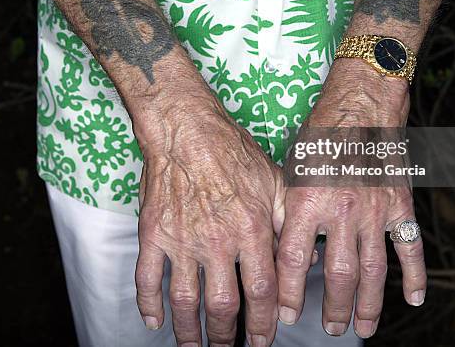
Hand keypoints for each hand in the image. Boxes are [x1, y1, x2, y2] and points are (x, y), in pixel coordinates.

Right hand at [135, 94, 284, 346]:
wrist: (186, 129)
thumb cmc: (231, 150)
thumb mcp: (274, 180)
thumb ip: (290, 221)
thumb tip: (307, 255)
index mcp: (250, 229)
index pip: (261, 292)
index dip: (264, 323)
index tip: (264, 339)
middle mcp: (216, 241)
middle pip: (223, 306)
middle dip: (228, 336)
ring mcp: (181, 239)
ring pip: (185, 302)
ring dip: (190, 332)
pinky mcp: (153, 233)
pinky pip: (147, 278)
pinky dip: (148, 305)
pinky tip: (155, 321)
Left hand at [276, 59, 425, 338]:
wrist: (361, 104)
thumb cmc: (319, 134)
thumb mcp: (291, 168)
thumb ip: (289, 208)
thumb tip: (285, 247)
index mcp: (306, 200)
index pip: (293, 260)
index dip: (287, 293)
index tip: (284, 315)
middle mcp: (340, 210)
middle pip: (337, 275)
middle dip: (332, 308)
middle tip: (328, 328)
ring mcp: (374, 210)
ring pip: (373, 271)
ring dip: (368, 305)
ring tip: (363, 328)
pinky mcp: (399, 204)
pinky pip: (409, 247)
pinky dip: (414, 276)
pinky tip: (412, 299)